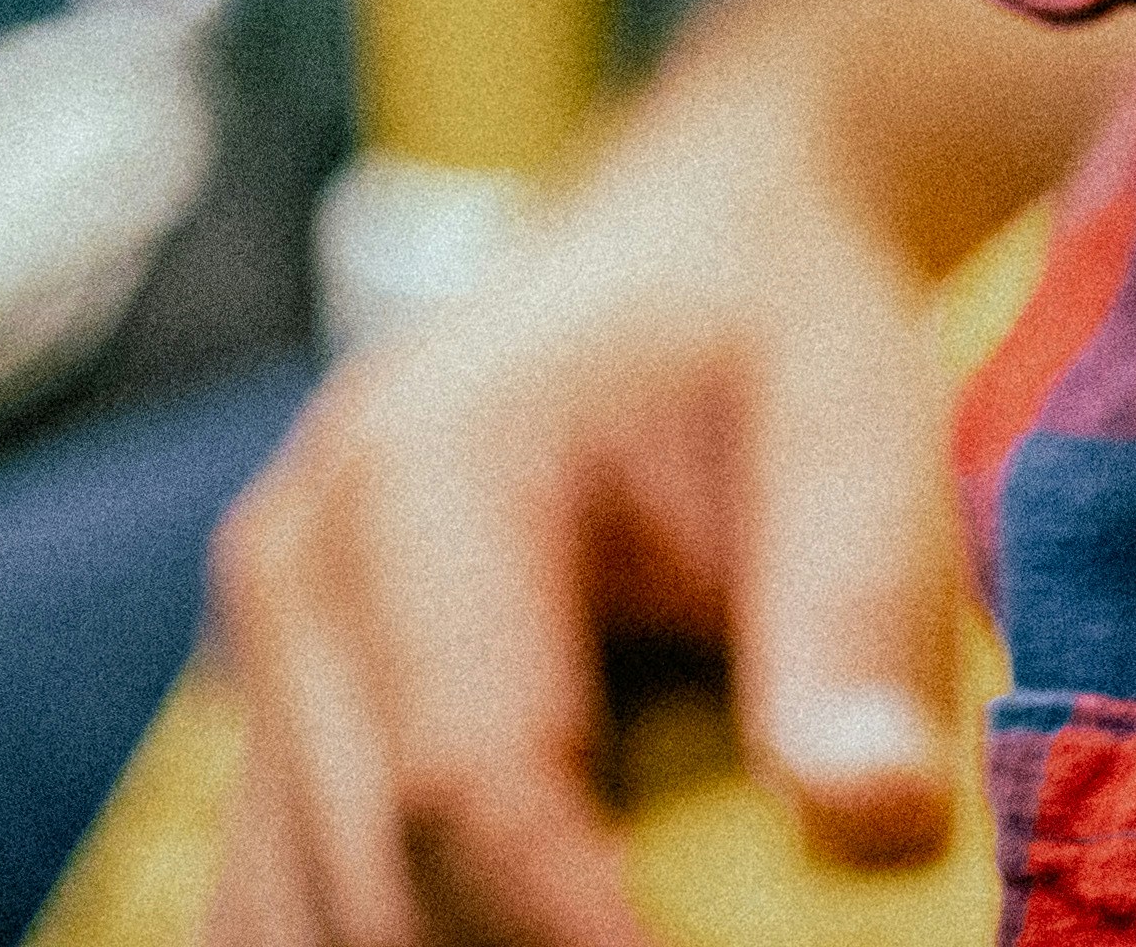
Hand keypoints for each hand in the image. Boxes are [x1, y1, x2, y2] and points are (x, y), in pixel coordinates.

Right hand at [194, 50, 969, 946]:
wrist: (680, 256)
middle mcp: (297, 571)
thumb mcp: (855, 425)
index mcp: (421, 473)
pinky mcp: (270, 732)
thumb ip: (855, 614)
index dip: (586, 945)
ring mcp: (261, 659)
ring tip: (646, 938)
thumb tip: (874, 817)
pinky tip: (537, 937)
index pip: (466, 785)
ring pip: (297, 931)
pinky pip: (281, 916)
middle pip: (372, 892)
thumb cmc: (771, 335)